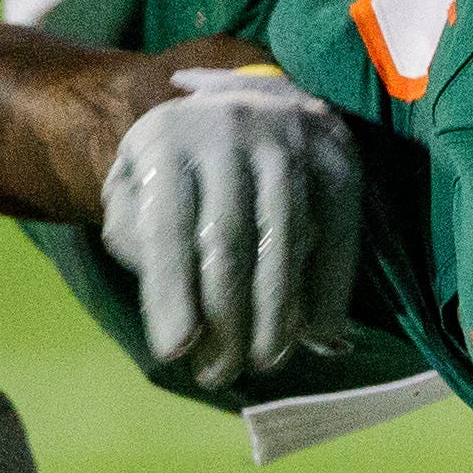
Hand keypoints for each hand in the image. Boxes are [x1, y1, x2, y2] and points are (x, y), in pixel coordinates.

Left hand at [99, 63, 361, 393]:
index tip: (174, 351)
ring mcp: (290, 138)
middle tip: (217, 373)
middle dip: (224, 319)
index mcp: (166, 136)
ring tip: (263, 360)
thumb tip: (170, 299)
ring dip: (276, 316)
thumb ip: (135, 236)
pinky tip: (318, 335)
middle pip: (229, 241)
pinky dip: (330, 291)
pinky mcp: (337, 155)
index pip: (168, 226)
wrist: (248, 99)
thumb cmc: (179, 168)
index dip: (170, 293)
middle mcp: (229, 128)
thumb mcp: (135, 188)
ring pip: (285, 242)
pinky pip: (338, 234)